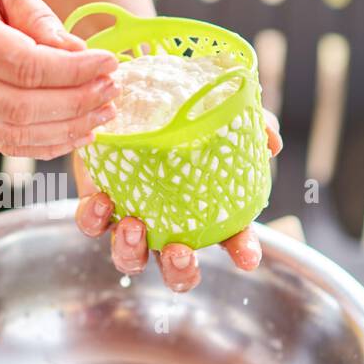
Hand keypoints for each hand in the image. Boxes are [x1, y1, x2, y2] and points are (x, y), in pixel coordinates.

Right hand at [0, 0, 119, 159]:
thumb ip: (37, 18)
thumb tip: (79, 53)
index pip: (25, 66)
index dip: (73, 72)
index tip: (109, 62)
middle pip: (22, 109)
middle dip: (77, 104)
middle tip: (113, 88)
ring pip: (15, 136)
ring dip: (67, 130)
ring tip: (105, 113)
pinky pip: (6, 143)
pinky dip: (46, 144)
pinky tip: (78, 130)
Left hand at [73, 112, 282, 291]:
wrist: (131, 92)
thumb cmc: (181, 110)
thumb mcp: (219, 112)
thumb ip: (251, 124)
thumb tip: (271, 143)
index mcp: (207, 211)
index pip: (233, 240)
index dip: (243, 252)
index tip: (248, 258)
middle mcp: (168, 224)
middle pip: (177, 269)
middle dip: (180, 271)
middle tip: (179, 251)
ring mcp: (132, 218)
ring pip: (131, 257)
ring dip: (132, 251)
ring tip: (135, 225)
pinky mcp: (97, 203)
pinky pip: (91, 225)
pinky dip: (95, 219)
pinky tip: (103, 201)